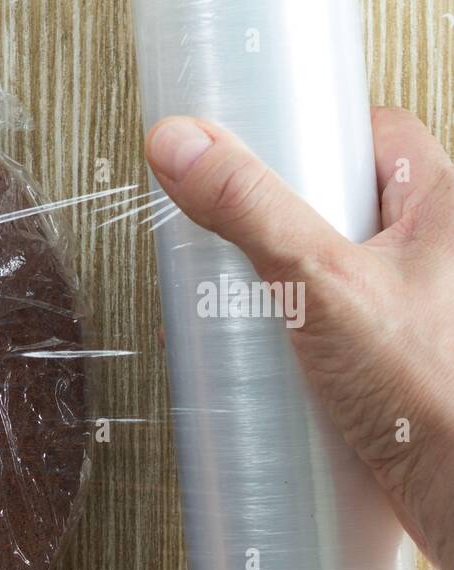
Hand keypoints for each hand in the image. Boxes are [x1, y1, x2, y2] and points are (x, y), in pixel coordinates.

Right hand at [145, 108, 453, 569]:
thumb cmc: (432, 391)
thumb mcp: (318, 281)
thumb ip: (249, 209)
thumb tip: (183, 145)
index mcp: (445, 207)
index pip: (374, 135)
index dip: (311, 140)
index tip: (259, 155)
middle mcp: (441, 254)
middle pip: (348, 207)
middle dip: (286, 229)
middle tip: (244, 247)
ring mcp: (423, 311)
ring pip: (342, 273)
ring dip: (291, 292)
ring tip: (251, 310)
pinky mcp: (401, 362)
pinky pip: (342, 330)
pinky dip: (304, 340)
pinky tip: (277, 362)